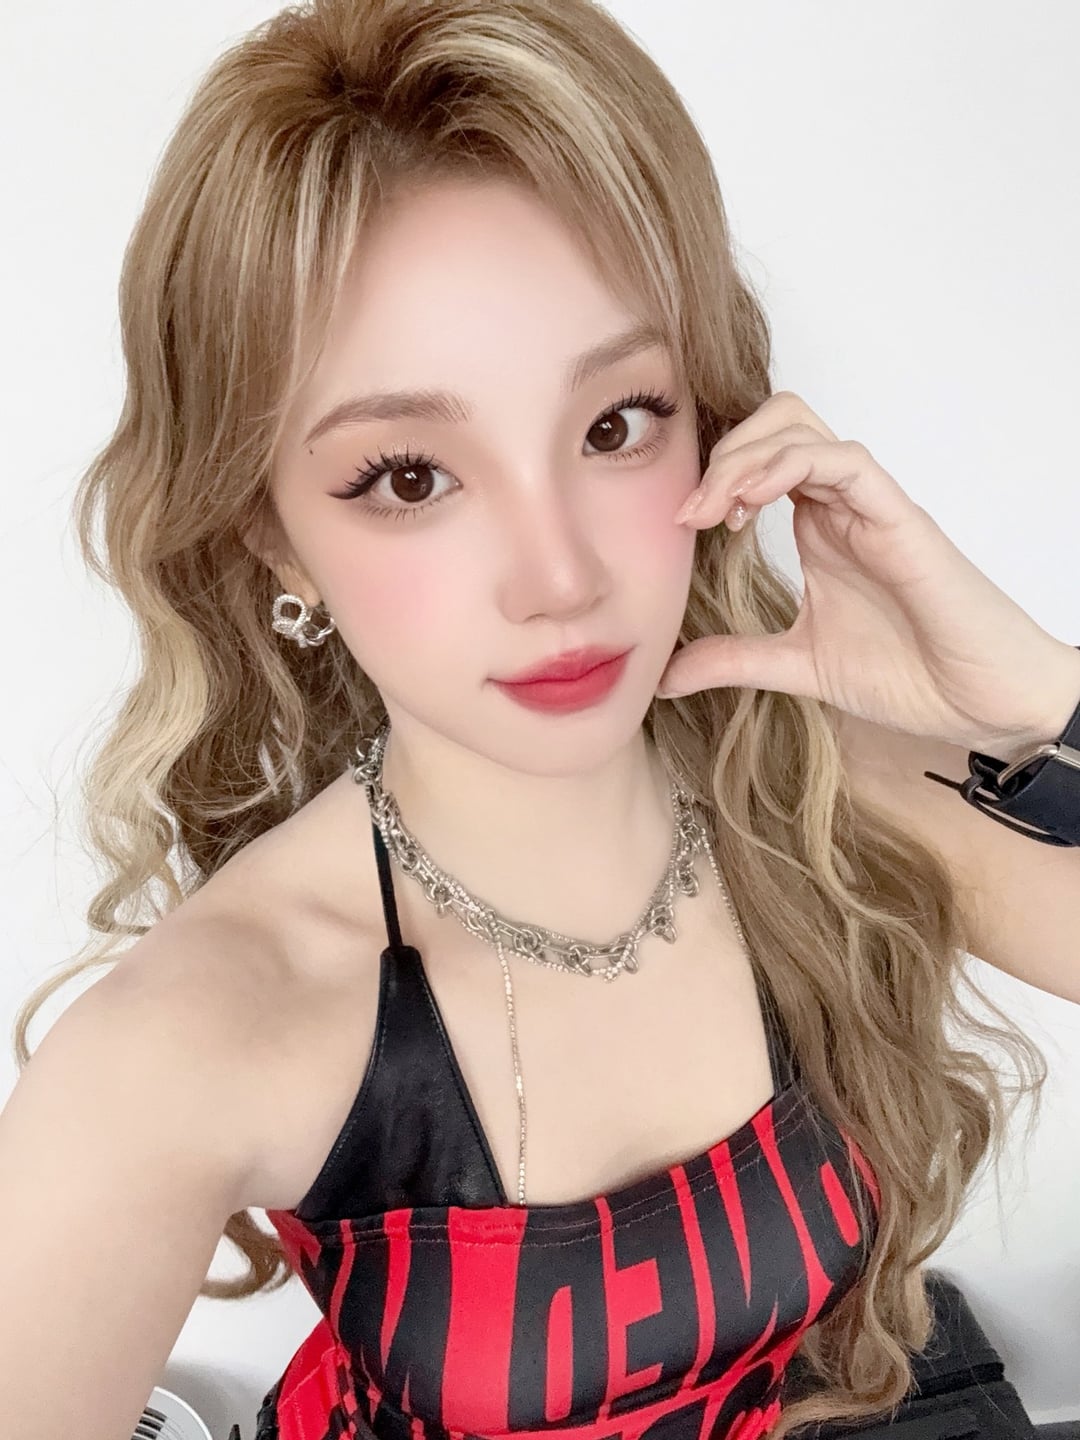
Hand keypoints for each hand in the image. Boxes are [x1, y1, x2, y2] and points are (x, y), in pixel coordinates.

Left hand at [657, 391, 1079, 757]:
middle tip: (689, 515)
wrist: (981, 703)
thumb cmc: (911, 676)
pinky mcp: (899, 516)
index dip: (711, 476)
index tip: (679, 526)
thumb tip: (663, 675)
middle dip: (721, 454)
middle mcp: (840, 505)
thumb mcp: (797, 665)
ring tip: (713, 511)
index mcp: (818, 526)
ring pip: (800, 428)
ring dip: (743, 458)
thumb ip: (735, 660)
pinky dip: (788, 466)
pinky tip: (752, 506)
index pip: (757, 459)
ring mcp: (870, 505)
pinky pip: (843, 460)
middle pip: (774, 423)